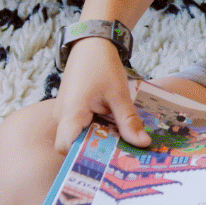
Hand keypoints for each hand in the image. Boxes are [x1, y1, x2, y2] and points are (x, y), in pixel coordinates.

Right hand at [53, 36, 151, 153]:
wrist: (92, 42)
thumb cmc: (102, 65)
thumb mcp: (119, 94)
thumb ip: (129, 121)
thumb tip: (143, 144)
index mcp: (70, 113)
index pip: (66, 147)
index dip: (82, 157)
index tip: (107, 161)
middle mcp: (62, 116)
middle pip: (74, 145)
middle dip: (96, 152)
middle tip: (123, 156)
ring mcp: (65, 113)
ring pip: (80, 136)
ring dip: (99, 140)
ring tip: (124, 145)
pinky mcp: (72, 109)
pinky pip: (82, 126)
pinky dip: (98, 130)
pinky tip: (117, 131)